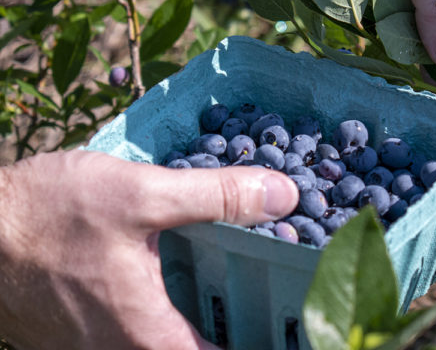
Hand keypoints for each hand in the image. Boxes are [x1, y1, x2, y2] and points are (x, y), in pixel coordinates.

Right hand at [0, 150, 297, 349]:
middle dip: (242, 328)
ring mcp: (100, 347)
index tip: (294, 326)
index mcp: (148, 339)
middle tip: (278, 295)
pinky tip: (188, 269)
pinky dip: (175, 309)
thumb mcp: (142, 195)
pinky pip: (144, 331)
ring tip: (244, 279)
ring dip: (208, 319)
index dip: (265, 344)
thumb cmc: (47, 216)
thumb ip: (217, 198)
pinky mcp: (84, 330)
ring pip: (172, 343)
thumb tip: (285, 195)